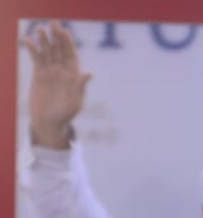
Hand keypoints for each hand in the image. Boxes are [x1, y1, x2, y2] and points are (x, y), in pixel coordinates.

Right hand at [22, 21, 90, 147]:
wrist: (49, 123)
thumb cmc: (65, 116)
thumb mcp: (75, 102)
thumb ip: (80, 87)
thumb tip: (89, 73)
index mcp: (73, 75)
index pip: (71, 55)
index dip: (68, 43)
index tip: (64, 32)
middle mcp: (62, 71)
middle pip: (59, 49)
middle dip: (57, 37)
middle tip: (53, 23)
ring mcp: (50, 71)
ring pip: (47, 52)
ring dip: (44, 40)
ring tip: (40, 29)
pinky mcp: (39, 74)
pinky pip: (36, 58)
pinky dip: (32, 49)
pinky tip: (28, 40)